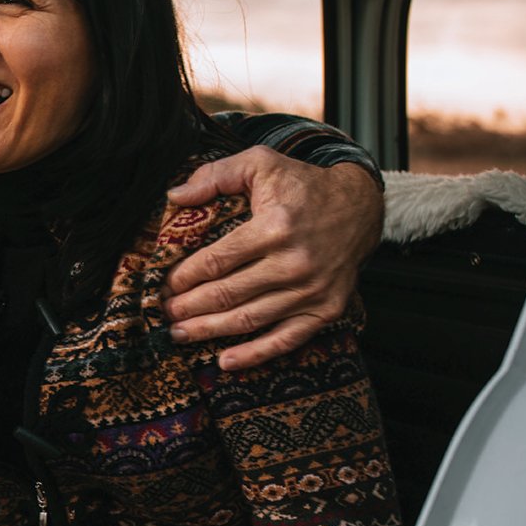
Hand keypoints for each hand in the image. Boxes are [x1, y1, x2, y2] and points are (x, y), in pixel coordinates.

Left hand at [164, 149, 381, 370]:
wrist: (361, 205)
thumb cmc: (303, 185)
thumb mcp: (261, 163)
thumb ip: (215, 175)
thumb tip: (173, 196)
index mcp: (274, 228)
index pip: (216, 261)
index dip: (184, 278)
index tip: (165, 285)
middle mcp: (294, 263)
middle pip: (227, 294)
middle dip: (189, 308)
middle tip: (165, 313)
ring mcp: (312, 290)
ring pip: (250, 320)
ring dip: (209, 332)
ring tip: (179, 334)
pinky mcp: (327, 309)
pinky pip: (287, 340)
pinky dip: (255, 355)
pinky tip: (224, 362)